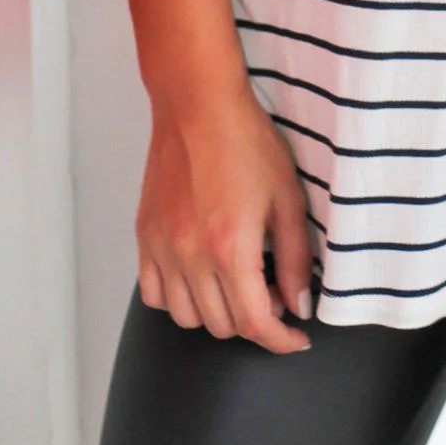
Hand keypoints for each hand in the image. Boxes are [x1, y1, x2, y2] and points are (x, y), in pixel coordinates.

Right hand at [136, 83, 314, 352]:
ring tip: (238, 282)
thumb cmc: (245, 140)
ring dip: (218, 313)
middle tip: (274, 292)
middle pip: (223, 326)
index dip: (282, 340)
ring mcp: (162, 248)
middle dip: (255, 320)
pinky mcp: (145, 236)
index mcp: (231, 247)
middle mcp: (191, 255)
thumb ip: (296, 257)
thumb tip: (300, 303)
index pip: (256, 323)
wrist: (198, 103)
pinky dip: (179, 298)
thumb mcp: (288, 196)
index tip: (296, 338)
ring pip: (187, 318)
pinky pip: (155, 293)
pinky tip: (200, 275)